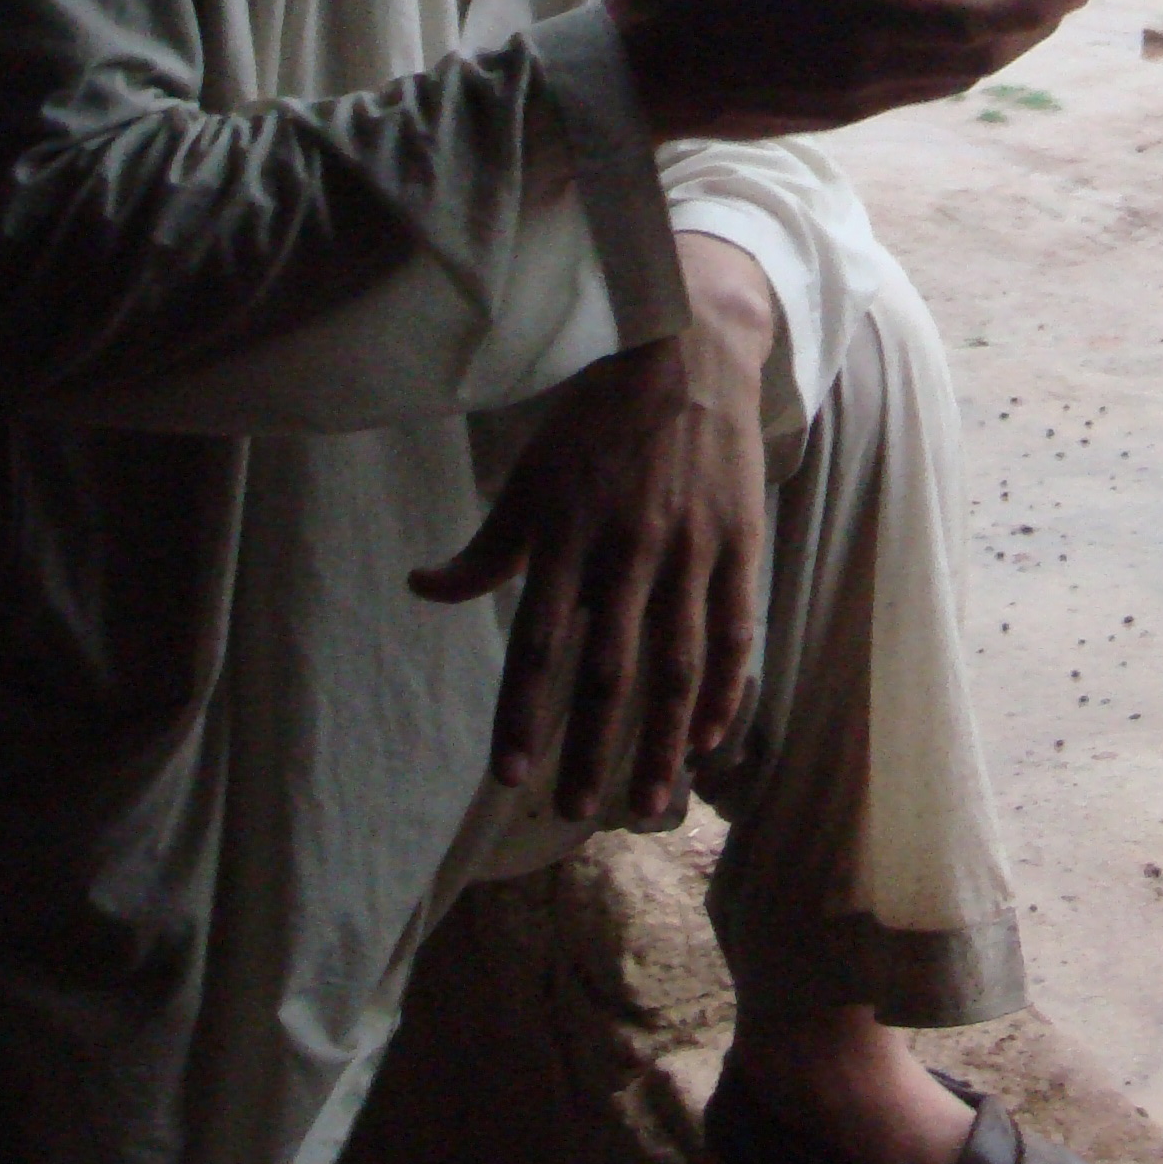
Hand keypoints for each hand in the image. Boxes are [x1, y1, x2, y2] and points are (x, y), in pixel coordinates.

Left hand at [409, 235, 774, 820]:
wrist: (687, 351)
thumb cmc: (598, 419)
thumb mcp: (532, 474)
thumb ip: (486, 546)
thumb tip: (422, 587)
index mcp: (567, 533)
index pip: (537, 644)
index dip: (523, 713)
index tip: (508, 776)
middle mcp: (628, 550)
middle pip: (609, 671)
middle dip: (591, 750)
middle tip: (576, 812)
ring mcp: (690, 549)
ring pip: (676, 666)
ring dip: (660, 741)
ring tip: (647, 802)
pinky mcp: (739, 542)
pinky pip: (734, 630)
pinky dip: (725, 690)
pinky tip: (708, 738)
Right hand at [606, 0, 1085, 142]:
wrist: (642, 79)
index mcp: (856, 17)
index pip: (974, 20)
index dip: (1034, 3)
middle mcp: (869, 70)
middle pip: (978, 58)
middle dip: (1030, 24)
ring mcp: (855, 102)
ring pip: (953, 79)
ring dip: (993, 44)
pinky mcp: (839, 116)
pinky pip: (918, 87)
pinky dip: (949, 57)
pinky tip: (938, 21)